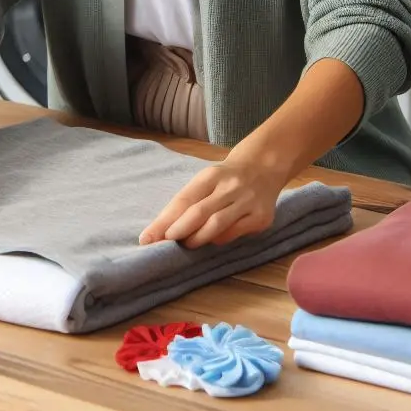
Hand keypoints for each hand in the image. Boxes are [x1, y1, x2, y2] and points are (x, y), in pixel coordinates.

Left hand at [138, 156, 285, 248]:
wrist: (264, 166)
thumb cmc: (225, 178)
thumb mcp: (206, 180)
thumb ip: (189, 201)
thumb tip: (162, 230)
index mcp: (210, 175)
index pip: (183, 199)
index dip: (164, 221)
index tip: (146, 238)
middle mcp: (230, 186)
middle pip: (198, 212)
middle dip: (178, 231)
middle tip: (163, 244)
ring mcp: (247, 201)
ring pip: (216, 225)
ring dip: (197, 238)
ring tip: (186, 244)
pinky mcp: (261, 217)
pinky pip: (234, 233)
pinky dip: (218, 240)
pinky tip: (211, 240)